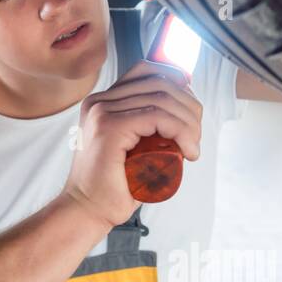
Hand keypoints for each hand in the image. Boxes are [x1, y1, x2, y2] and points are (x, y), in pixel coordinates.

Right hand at [61, 59, 203, 228]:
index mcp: (102, 102)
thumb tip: (183, 114)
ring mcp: (102, 111)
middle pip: (159, 81)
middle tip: (195, 138)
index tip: (192, 112)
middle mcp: (99, 101)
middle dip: (189, 107)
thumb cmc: (112, 186)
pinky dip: (181, 130)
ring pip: (162, 98)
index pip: (146, 71)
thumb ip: (146, 129)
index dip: (178, 83)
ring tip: (192, 147)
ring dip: (189, 122)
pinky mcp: (110, 127)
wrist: (87, 211)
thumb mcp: (132, 149)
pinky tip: (187, 150)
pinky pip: (157, 116)